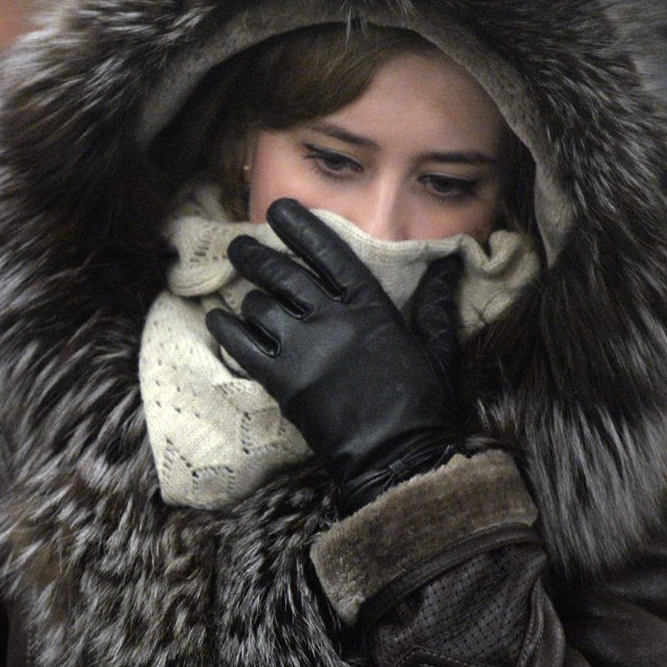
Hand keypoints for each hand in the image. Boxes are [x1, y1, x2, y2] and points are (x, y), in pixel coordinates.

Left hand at [206, 198, 464, 512]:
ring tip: (242, 293)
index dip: (301, 227)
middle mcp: (332, 319)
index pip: (328, 253)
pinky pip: (243, 345)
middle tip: (239, 245)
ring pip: (261, 306)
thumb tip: (449, 263)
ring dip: (249, 297)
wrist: (398, 457)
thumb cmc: (422, 404)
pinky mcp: (283, 381)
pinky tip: (217, 318)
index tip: (278, 208)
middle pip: (283, 274)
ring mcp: (304, 349)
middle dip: (256, 255)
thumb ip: (436, 303)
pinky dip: (227, 328)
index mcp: (370, 306)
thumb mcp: (437, 347)